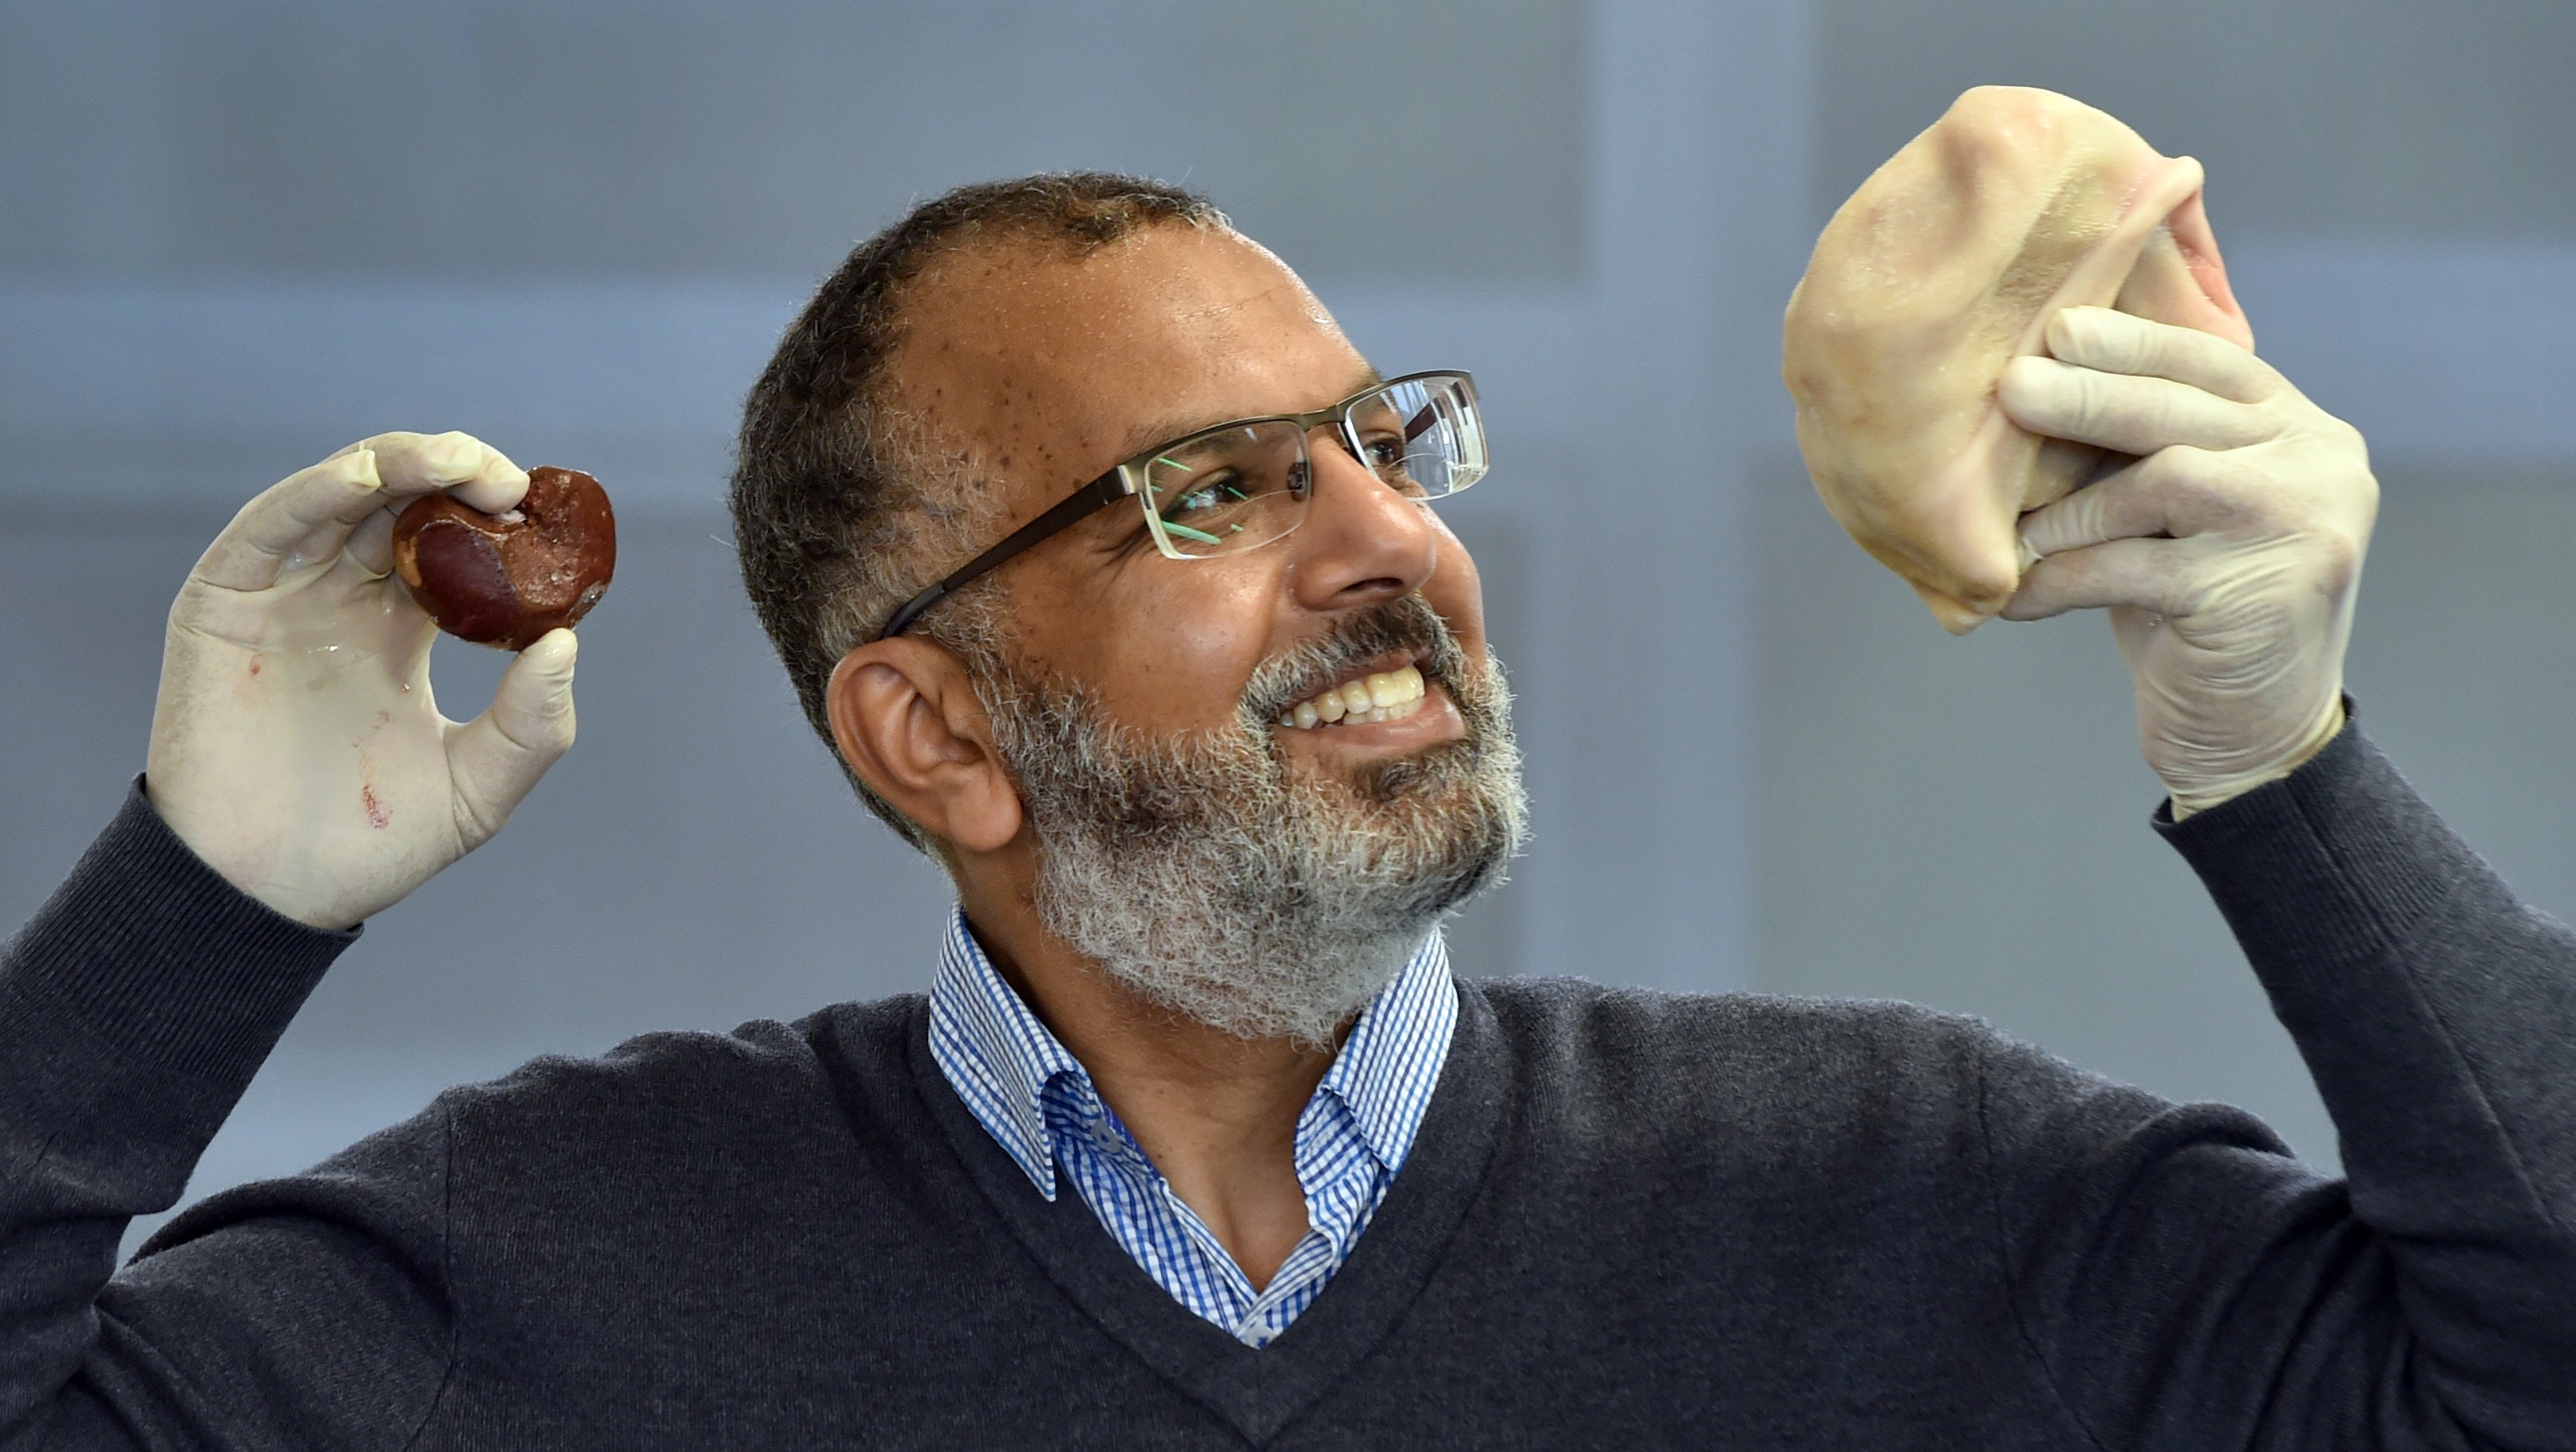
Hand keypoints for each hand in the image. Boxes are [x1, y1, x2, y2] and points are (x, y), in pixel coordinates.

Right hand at [146, 433, 580, 927]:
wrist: (267, 893)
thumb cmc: (368, 847)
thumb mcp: (477, 790)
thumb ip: (532, 727)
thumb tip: (566, 643)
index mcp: (402, 631)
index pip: (456, 546)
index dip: (499, 521)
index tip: (547, 515)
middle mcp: (344, 598)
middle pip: (405, 506)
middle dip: (460, 477)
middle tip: (512, 486)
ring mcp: (284, 593)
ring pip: (344, 497)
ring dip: (403, 463)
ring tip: (462, 462)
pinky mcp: (223, 599)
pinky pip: (272, 525)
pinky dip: (322, 489)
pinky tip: (374, 476)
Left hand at [1998, 307, 2376, 817]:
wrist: (2252, 737)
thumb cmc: (2194, 611)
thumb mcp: (2177, 516)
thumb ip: (2143, 449)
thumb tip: (2030, 376)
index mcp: (2302, 430)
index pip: (2215, 361)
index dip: (2135, 341)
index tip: (2060, 327)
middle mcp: (2321, 466)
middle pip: (2187, 413)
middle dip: (2092, 396)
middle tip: (2013, 386)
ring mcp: (2302, 528)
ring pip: (2164, 480)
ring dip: (2070, 506)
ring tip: (2008, 530)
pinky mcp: (2258, 596)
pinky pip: (2132, 567)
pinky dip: (2060, 577)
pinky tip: (2011, 594)